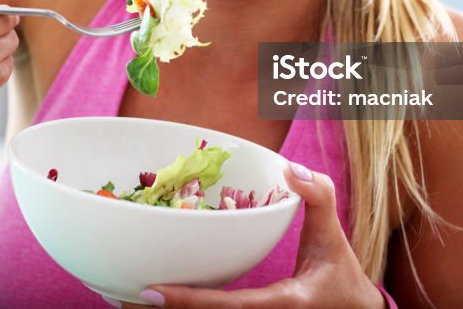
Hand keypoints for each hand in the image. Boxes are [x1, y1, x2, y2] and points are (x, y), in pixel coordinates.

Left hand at [121, 163, 385, 308]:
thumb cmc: (340, 275)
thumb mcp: (333, 235)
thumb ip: (317, 197)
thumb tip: (291, 167)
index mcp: (281, 303)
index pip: (226, 305)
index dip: (188, 300)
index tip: (151, 291)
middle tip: (121, 293)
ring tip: (127, 297)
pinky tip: (160, 298)